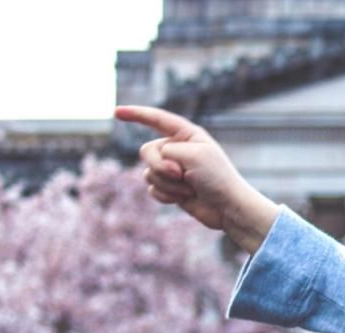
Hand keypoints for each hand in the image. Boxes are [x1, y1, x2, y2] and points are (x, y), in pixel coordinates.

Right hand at [114, 105, 278, 252]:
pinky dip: (166, 195)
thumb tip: (155, 166)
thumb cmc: (217, 178)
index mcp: (187, 135)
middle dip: (160, 165)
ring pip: (148, 172)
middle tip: (181, 174)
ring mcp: (173, 170)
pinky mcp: (171, 188)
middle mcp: (178, 150)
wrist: (228, 208)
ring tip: (190, 189)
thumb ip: (166, 151)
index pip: (157, 119)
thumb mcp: (192, 154)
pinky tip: (184, 198)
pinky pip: (152, 189)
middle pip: (146, 151)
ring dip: (167, 184)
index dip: (136, 114)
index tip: (116, 112)